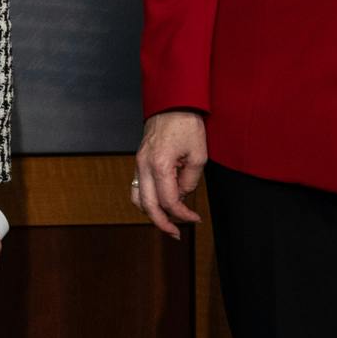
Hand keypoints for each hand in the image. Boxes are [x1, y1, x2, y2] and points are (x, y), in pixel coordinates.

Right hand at [133, 108, 208, 238]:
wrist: (172, 104)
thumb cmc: (186, 125)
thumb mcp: (199, 155)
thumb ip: (190, 180)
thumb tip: (183, 194)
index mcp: (159, 165)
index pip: (168, 201)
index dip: (183, 214)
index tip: (195, 218)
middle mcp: (144, 166)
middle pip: (147, 205)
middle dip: (162, 223)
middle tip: (176, 233)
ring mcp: (138, 163)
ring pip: (137, 198)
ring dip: (151, 213)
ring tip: (167, 221)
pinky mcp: (139, 161)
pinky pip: (138, 187)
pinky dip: (147, 200)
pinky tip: (160, 204)